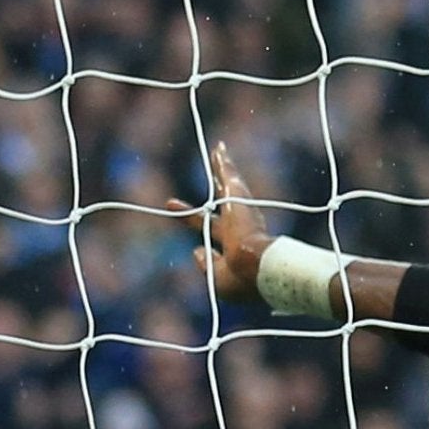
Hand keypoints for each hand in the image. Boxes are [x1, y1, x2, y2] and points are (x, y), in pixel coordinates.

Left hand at [169, 141, 270, 303]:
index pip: (216, 247)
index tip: (198, 248)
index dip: (204, 251)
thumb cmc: (240, 279)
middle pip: (215, 216)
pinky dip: (223, 163)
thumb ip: (206, 265)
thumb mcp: (218, 279)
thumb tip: (196, 250)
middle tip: (171, 204)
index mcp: (235, 251)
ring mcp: (240, 212)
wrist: (257, 267)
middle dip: (195, 213)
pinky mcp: (237, 196)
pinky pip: (227, 175)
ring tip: (217, 154)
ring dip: (222, 172)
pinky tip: (217, 149)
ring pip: (228, 188)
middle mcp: (239, 229)